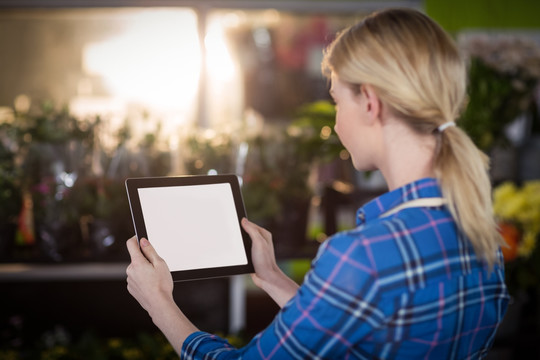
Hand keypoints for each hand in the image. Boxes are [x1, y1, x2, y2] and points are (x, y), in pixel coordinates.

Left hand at [126, 236, 197, 352]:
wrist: (159, 304)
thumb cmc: (161, 285)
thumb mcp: (160, 263)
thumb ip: (150, 251)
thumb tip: (142, 241)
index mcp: (137, 263)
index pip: (131, 244)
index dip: (135, 239)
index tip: (139, 238)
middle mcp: (130, 271)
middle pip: (136, 258)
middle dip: (145, 259)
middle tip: (156, 266)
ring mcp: (130, 280)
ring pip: (137, 269)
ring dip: (144, 270)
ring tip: (155, 278)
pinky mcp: (131, 288)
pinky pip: (136, 279)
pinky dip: (143, 279)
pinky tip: (151, 284)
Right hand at [241, 218, 298, 306]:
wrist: (266, 277)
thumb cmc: (264, 261)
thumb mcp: (258, 242)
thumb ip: (251, 230)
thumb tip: (244, 220)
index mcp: (264, 234)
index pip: (250, 224)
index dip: (242, 223)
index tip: (233, 222)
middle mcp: (261, 240)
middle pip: (246, 232)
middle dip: (240, 233)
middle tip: (231, 233)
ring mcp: (256, 248)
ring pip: (244, 241)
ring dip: (239, 243)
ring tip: (233, 243)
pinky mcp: (252, 256)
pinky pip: (244, 250)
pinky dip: (240, 250)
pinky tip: (236, 252)